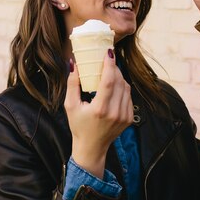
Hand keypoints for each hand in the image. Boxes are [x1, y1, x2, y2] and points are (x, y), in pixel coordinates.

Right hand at [64, 49, 132, 177]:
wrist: (92, 147)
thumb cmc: (78, 126)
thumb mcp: (70, 106)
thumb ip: (72, 84)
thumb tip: (74, 64)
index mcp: (100, 109)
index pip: (108, 82)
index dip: (109, 65)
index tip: (108, 52)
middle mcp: (114, 113)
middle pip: (119, 82)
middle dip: (114, 68)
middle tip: (107, 60)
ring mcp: (124, 116)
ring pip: (126, 88)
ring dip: (119, 77)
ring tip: (110, 72)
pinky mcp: (129, 118)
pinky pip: (128, 96)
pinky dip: (122, 88)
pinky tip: (114, 86)